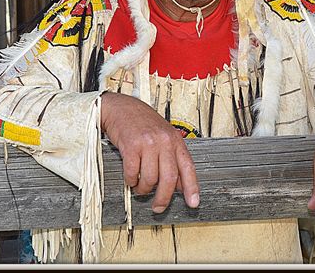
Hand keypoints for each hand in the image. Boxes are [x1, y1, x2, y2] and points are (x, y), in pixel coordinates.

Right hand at [100, 91, 199, 213]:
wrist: (121, 108)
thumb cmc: (142, 122)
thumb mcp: (163, 136)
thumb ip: (171, 157)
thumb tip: (178, 183)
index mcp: (174, 140)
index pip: (187, 167)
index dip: (192, 187)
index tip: (193, 202)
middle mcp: (163, 141)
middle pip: (168, 178)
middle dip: (163, 197)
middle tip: (158, 206)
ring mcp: (147, 143)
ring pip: (150, 179)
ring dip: (143, 188)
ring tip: (140, 186)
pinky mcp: (131, 146)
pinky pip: (132, 173)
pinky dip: (130, 180)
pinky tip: (130, 178)